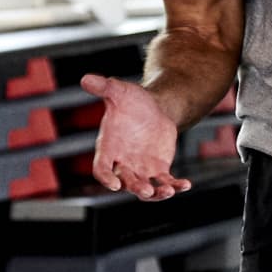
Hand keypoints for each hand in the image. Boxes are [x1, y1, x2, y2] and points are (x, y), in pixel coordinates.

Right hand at [82, 74, 189, 200]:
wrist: (154, 108)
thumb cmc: (132, 101)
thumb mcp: (119, 91)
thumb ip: (104, 87)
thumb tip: (86, 78)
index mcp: (108, 148)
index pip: (101, 168)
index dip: (106, 178)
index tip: (115, 184)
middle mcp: (122, 163)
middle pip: (126, 182)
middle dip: (136, 187)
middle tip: (147, 190)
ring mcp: (140, 169)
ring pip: (146, 188)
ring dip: (156, 193)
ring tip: (168, 191)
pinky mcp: (158, 170)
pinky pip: (165, 182)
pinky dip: (175, 186)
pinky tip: (186, 185)